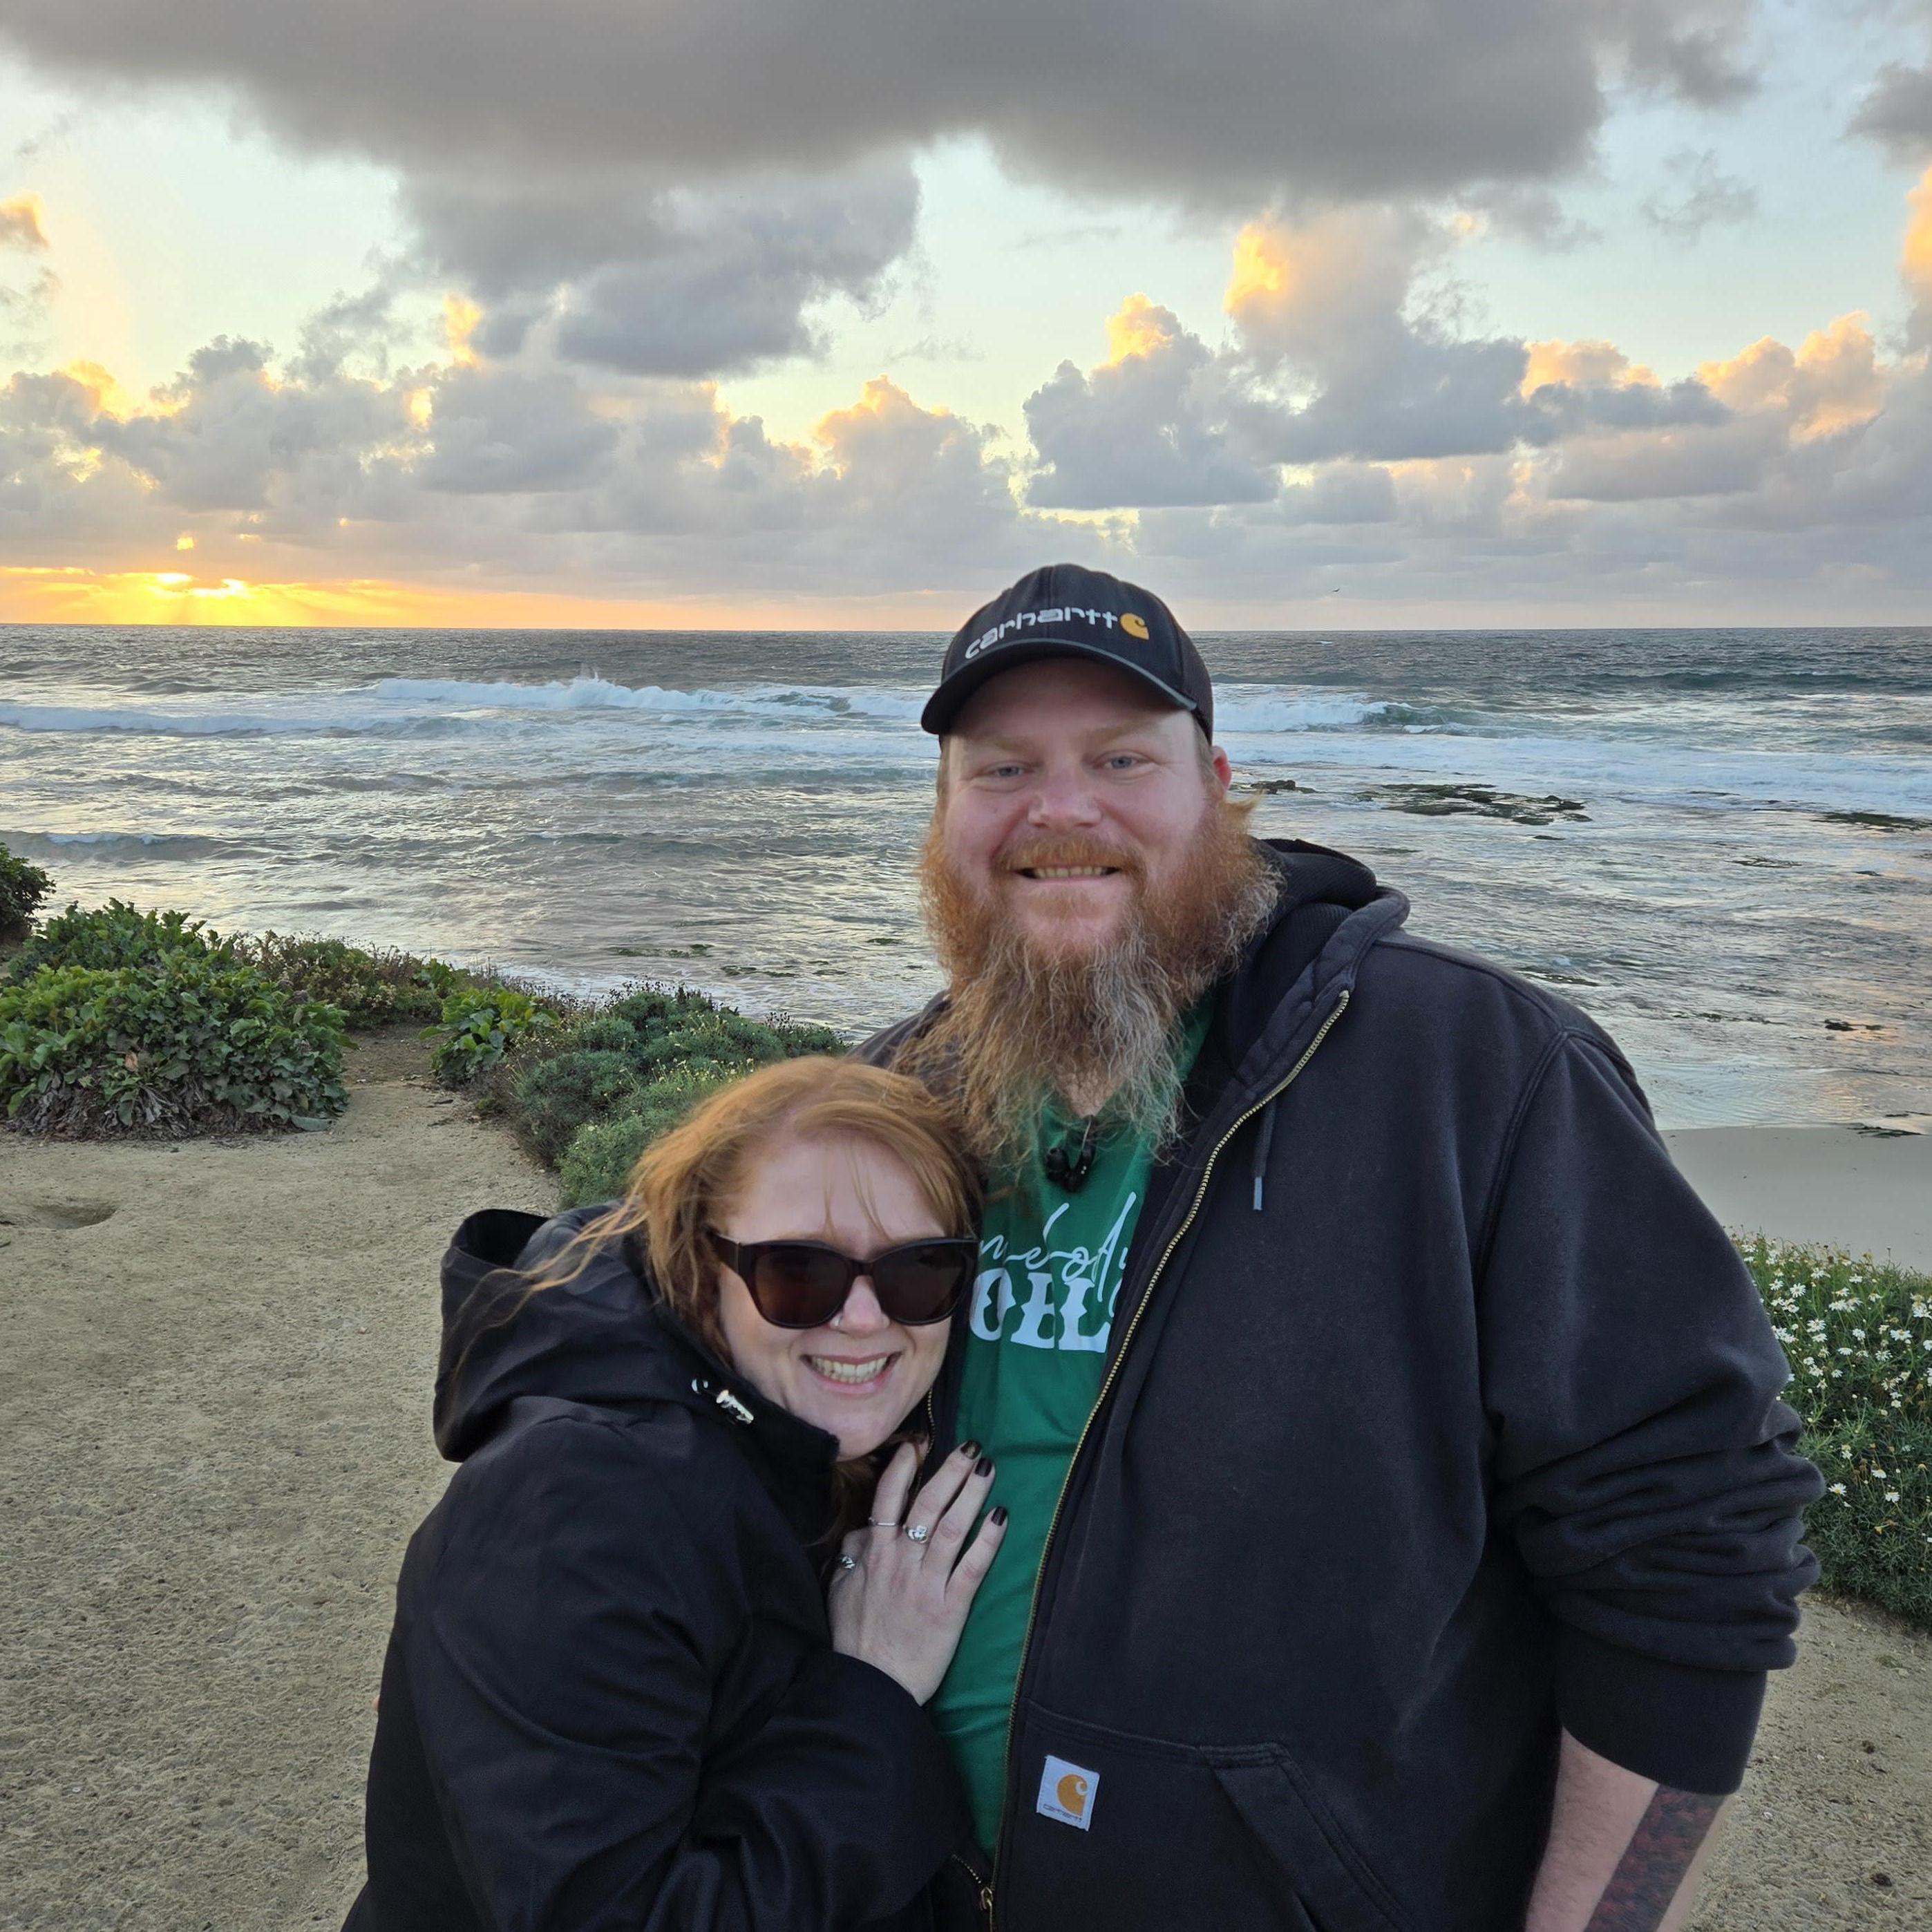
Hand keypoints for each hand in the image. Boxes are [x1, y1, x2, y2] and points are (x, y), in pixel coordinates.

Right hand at [828, 1441, 1006, 1703]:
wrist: (871, 1686)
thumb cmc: (853, 1638)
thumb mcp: (839, 1588)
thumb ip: (853, 1553)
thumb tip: (865, 1527)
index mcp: (874, 1553)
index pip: (889, 1498)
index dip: (905, 1467)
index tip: (919, 1444)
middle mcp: (902, 1560)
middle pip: (928, 1503)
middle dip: (951, 1471)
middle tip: (972, 1446)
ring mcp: (927, 1582)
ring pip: (953, 1527)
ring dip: (973, 1493)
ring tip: (989, 1467)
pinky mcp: (950, 1608)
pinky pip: (972, 1567)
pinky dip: (988, 1540)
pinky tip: (1001, 1517)